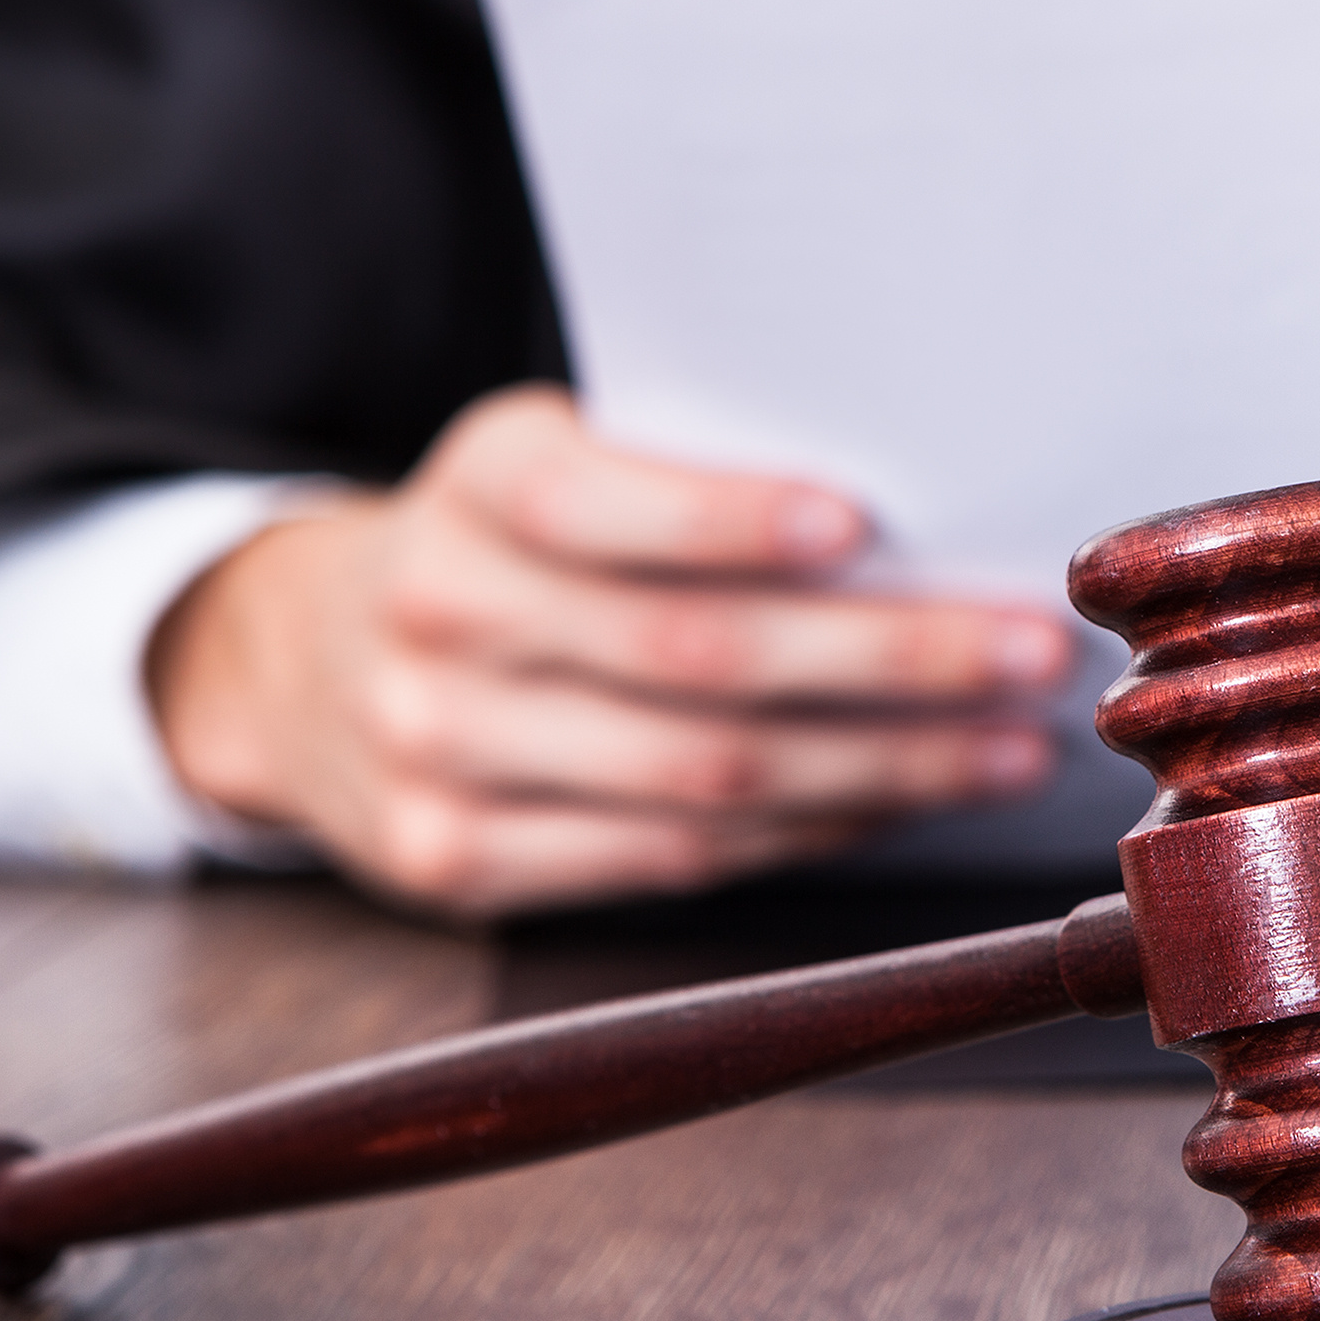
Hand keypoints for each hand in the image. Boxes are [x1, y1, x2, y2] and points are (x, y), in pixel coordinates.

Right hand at [148, 386, 1071, 916]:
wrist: (294, 660)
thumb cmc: (506, 543)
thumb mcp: (551, 461)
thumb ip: (685, 474)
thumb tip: (923, 520)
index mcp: (477, 486)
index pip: (599, 503)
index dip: (724, 519)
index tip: (857, 525)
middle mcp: (440, 614)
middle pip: (694, 656)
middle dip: (887, 660)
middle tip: (1025, 652)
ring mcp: (436, 752)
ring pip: (701, 776)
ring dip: (883, 767)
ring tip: (1008, 747)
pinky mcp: (451, 859)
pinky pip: (670, 856)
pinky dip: (805, 829)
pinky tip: (900, 803)